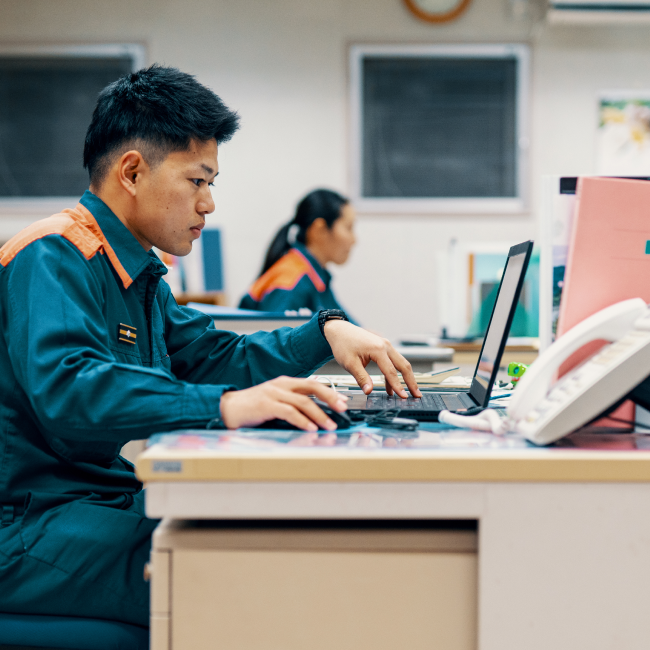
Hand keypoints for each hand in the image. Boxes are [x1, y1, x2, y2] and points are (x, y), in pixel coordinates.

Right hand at [219, 376, 347, 430]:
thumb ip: (292, 404)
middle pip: (313, 387)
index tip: (343, 402)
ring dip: (320, 414)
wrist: (228, 408)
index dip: (330, 392)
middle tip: (343, 409)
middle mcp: (281, 385)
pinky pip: (289, 412)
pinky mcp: (266, 404)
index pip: (313, 384)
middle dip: (331, 398)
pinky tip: (311, 428)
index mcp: (285, 383)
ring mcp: (274, 393)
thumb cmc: (252, 407)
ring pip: (303, 401)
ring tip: (330, 425)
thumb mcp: (275, 402)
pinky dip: (302, 421)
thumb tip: (313, 414)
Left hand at [323, 320, 420, 397]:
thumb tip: (369, 391)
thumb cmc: (343, 344)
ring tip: (409, 392)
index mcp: (378, 349)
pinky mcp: (383, 347)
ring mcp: (385, 345)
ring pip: (400, 363)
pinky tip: (391, 387)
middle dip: (411, 381)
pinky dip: (394, 374)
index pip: (391, 371)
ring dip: (405, 378)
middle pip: (404, 365)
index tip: (403, 396)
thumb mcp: (349, 363)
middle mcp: (385, 345)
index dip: (398, 386)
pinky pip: (393, 362)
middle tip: (417, 395)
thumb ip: (361, 378)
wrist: (339, 330)